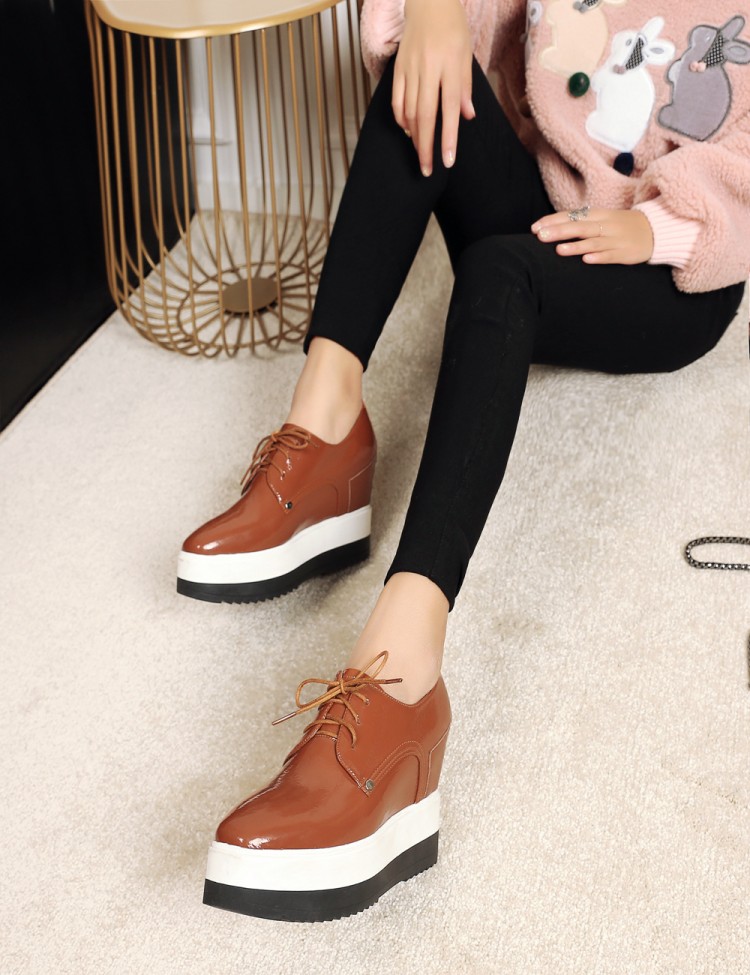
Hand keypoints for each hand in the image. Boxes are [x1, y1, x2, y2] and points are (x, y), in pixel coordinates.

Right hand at [391, 0, 474, 176]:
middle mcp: (429, 68)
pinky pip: (397, 100)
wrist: (428, 2)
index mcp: (450, 65)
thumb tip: (466, 117)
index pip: (449, 109)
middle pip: (425, 115)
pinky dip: (402, 119)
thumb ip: (465, 86)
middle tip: (426, 169)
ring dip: (415, 136)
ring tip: (420, 152)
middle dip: (426, 146)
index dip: (448, 137)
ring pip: (409, 111)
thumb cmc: (452, 28)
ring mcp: (411, 68)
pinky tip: (408, 130)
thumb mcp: (466, 54)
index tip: (447, 161)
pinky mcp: (398, 68)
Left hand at [530, 208, 654, 263]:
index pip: (572, 216)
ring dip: (576, 246)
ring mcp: (616, 239)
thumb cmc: (620, 226)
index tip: (534, 228)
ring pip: (594, 242)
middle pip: (580, 227)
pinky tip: (587, 260)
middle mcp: (606, 225)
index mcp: (598, 214)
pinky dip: (599, 257)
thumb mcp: (602, 219)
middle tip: (540, 237)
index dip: (553, 221)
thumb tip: (550, 227)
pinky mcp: (625, 253)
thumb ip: (579, 222)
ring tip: (559, 250)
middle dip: (559, 231)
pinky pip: (611, 255)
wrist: (656, 230)